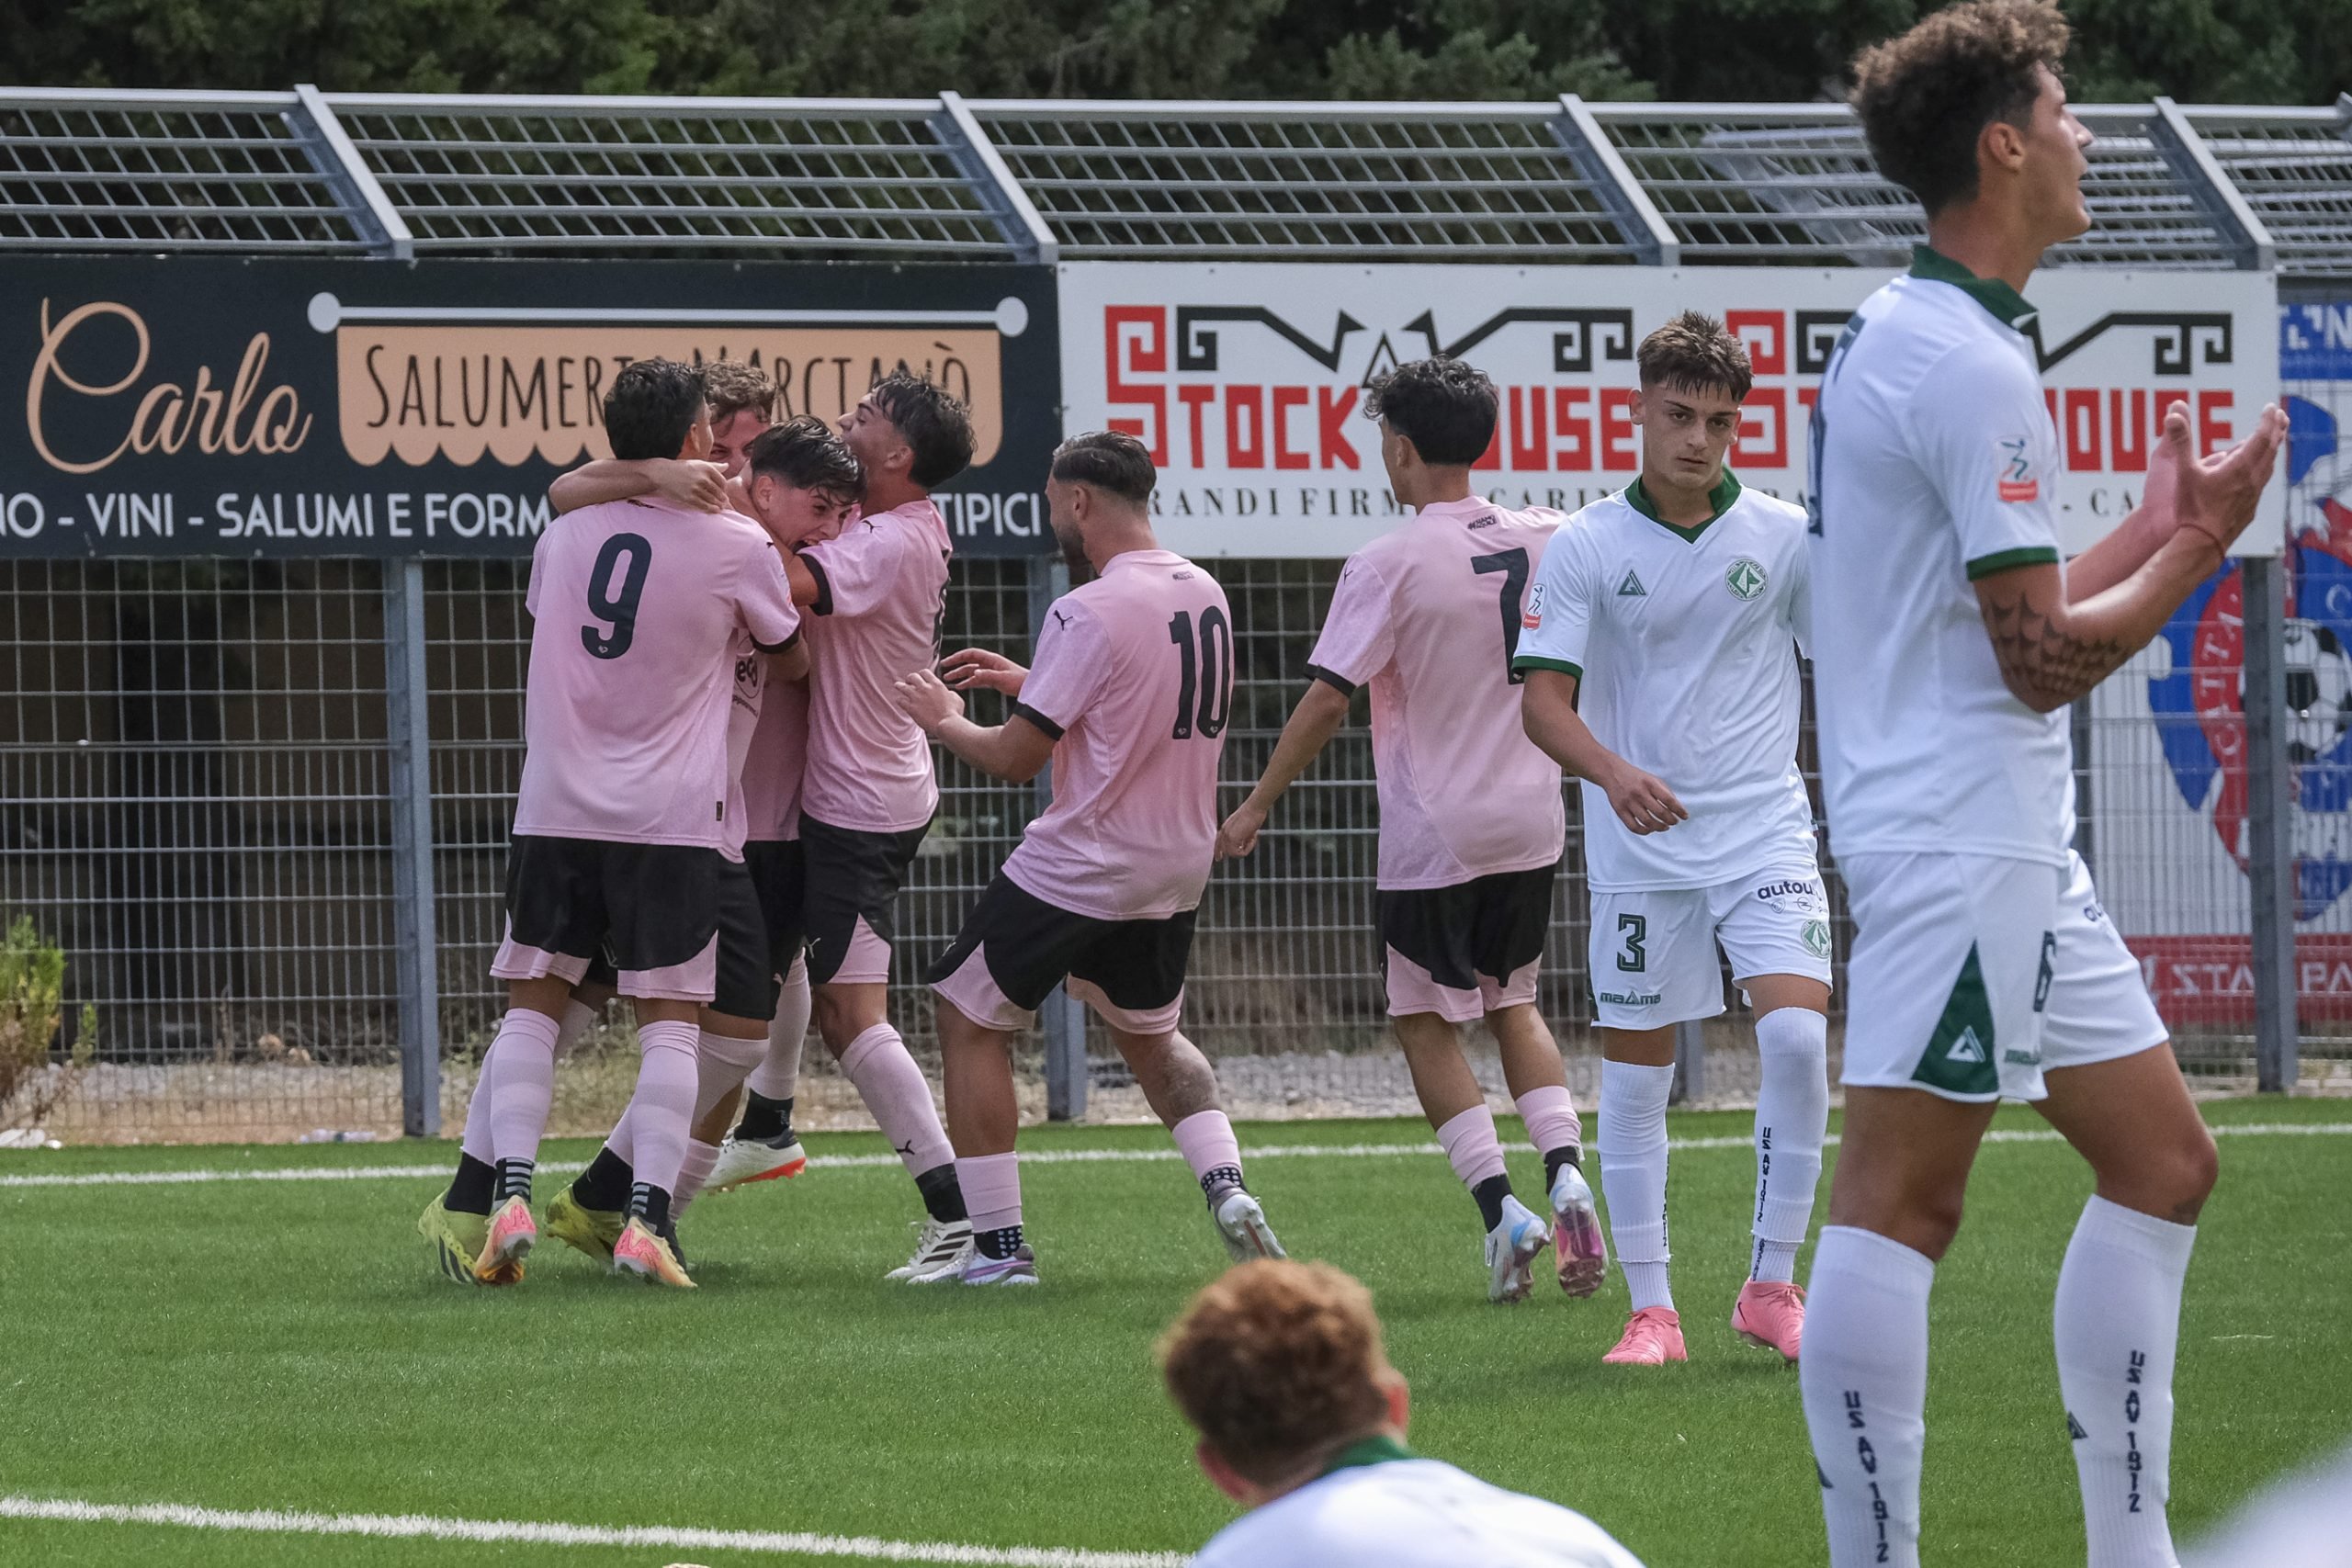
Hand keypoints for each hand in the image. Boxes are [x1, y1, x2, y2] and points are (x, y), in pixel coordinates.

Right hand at [650, 458, 729, 512]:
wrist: (661, 475)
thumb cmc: (680, 468)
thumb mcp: (697, 463)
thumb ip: (713, 465)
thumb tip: (727, 466)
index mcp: (706, 468)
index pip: (722, 481)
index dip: (724, 488)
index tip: (723, 492)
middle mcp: (702, 478)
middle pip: (719, 492)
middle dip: (722, 498)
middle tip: (724, 502)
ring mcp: (696, 489)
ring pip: (712, 500)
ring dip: (718, 505)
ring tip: (721, 508)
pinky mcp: (689, 498)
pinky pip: (704, 506)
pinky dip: (711, 510)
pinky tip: (714, 511)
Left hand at [893, 668, 963, 732]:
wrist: (947, 724)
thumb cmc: (954, 714)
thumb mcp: (957, 699)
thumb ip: (950, 693)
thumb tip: (948, 693)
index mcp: (936, 684)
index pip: (924, 672)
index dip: (921, 675)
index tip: (920, 678)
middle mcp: (925, 688)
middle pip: (912, 676)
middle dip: (910, 679)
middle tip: (909, 682)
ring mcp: (917, 697)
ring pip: (902, 686)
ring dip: (899, 685)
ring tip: (897, 685)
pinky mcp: (911, 708)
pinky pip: (900, 700)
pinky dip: (899, 700)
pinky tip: (900, 701)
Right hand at [941, 647, 1028, 696]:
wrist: (1032, 688)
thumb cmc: (1020, 681)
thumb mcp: (1003, 679)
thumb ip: (988, 676)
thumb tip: (973, 674)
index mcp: (992, 659)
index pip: (971, 654)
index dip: (958, 657)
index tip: (946, 662)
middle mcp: (990, 664)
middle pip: (969, 662)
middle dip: (956, 666)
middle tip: (943, 671)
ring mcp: (991, 672)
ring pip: (972, 672)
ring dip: (960, 675)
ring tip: (948, 681)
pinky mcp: (994, 680)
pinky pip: (977, 680)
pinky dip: (968, 683)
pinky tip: (960, 687)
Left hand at [1216, 800, 1269, 860]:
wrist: (1255, 807)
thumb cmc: (1253, 814)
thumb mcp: (1245, 827)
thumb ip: (1241, 836)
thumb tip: (1243, 846)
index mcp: (1225, 827)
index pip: (1217, 842)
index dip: (1217, 851)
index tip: (1218, 859)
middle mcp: (1224, 832)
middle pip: (1226, 851)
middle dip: (1239, 851)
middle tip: (1252, 840)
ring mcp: (1227, 835)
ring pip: (1233, 854)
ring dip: (1245, 850)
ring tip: (1252, 838)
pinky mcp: (1232, 838)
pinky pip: (1239, 853)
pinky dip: (1248, 849)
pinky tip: (1253, 839)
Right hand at [1603, 762, 1686, 835]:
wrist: (1613, 773)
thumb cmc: (1637, 778)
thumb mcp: (1653, 779)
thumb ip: (1665, 792)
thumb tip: (1677, 809)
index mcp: (1650, 783)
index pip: (1669, 800)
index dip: (1679, 810)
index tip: (1685, 816)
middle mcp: (1640, 793)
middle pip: (1660, 812)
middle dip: (1671, 820)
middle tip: (1674, 822)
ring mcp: (1629, 802)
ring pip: (1648, 822)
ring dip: (1659, 827)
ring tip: (1665, 827)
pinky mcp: (1620, 810)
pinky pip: (1633, 826)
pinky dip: (1644, 831)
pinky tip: (1650, 830)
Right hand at [2154, 400, 2285, 558]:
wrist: (2203, 543)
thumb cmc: (2193, 508)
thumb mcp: (2183, 471)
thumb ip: (2181, 440)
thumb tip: (2174, 412)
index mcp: (2241, 466)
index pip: (2261, 436)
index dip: (2267, 420)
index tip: (2270, 407)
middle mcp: (2253, 479)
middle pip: (2271, 449)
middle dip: (2276, 430)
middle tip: (2280, 416)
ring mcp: (2254, 495)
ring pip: (2269, 466)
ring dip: (2273, 449)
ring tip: (2274, 440)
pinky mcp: (2250, 508)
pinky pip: (2262, 483)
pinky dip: (2265, 469)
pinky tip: (2259, 474)